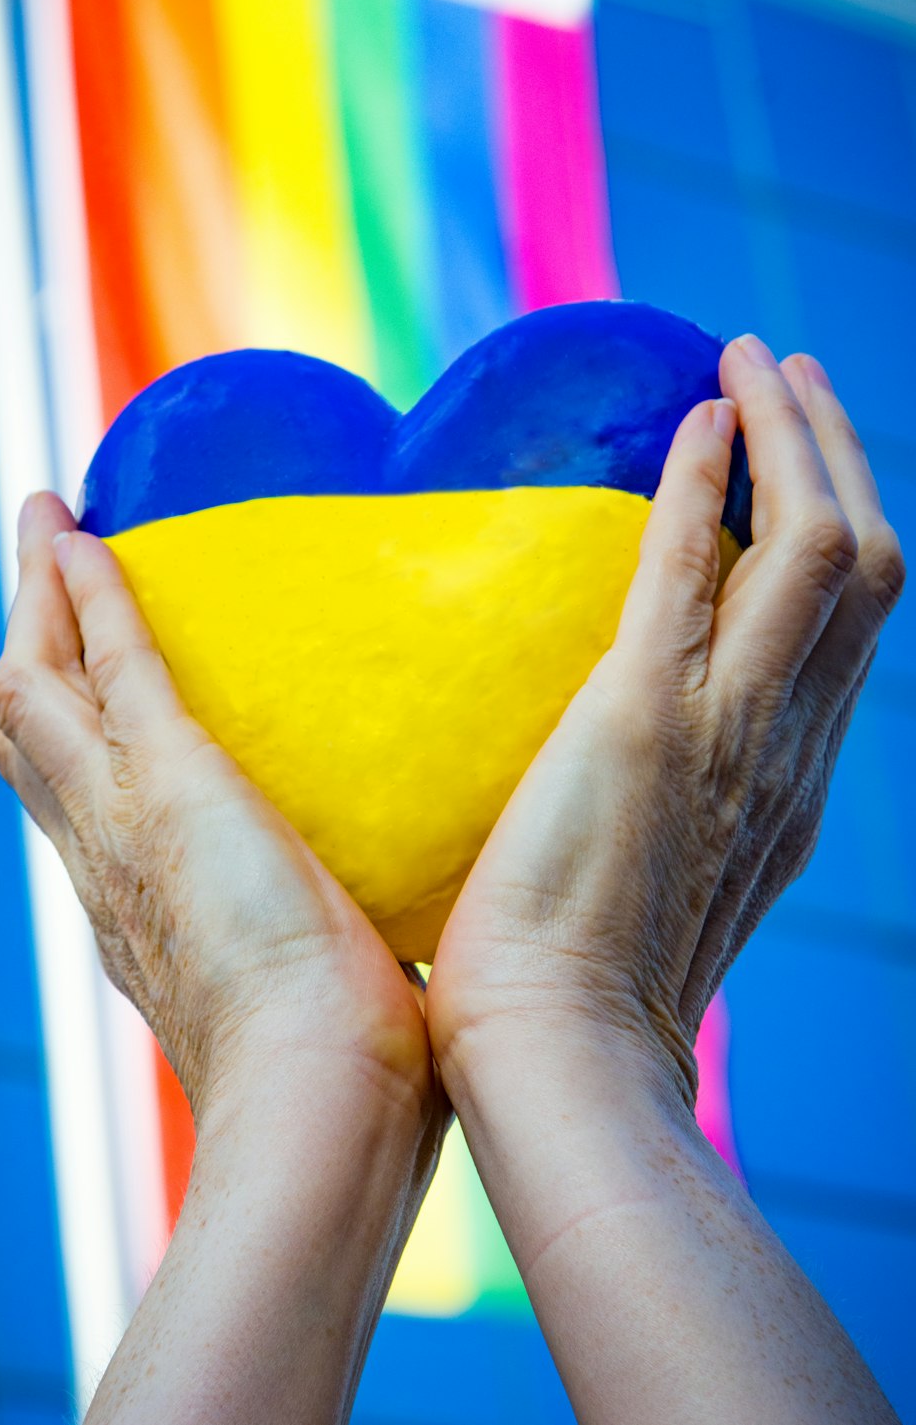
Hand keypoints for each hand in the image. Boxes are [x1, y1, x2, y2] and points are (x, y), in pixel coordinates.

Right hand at [0, 492, 442, 1135]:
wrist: (324, 1113)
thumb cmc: (353, 1080)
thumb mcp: (330, 996)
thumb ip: (344, 948)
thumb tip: (405, 932)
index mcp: (145, 915)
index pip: (87, 802)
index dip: (77, 731)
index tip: (91, 669)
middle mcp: (109, 867)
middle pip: (33, 737)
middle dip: (31, 648)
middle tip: (45, 568)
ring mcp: (124, 825)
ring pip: (39, 693)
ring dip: (37, 603)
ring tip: (49, 525)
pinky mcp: (165, 790)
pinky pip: (109, 669)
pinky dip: (87, 601)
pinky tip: (85, 539)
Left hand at [428, 336, 903, 1108]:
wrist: (559, 1062)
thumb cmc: (575, 993)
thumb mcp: (662, 889)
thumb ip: (671, 815)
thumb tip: (617, 766)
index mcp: (791, 788)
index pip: (848, 634)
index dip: (840, 535)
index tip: (800, 467)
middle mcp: (790, 750)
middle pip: (865, 570)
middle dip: (841, 458)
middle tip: (791, 378)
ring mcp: (733, 733)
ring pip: (819, 549)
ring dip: (796, 438)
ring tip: (755, 362)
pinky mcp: (648, 721)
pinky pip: (697, 567)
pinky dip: (708, 481)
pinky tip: (696, 417)